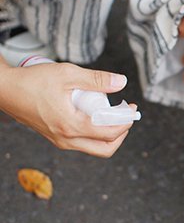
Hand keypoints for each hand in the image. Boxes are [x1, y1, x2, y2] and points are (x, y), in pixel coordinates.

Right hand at [0, 62, 134, 156]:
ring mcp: (61, 141)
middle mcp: (66, 139)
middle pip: (106, 149)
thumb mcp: (68, 74)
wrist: (5, 90)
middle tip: (125, 116)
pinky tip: (95, 115)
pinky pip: (83, 143)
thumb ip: (97, 79)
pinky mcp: (56, 138)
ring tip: (112, 114)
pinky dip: (95, 133)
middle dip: (121, 134)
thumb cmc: (32, 81)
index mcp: (71, 126)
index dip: (126, 122)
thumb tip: (121, 82)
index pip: (110, 133)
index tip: (132, 108)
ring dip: (108, 134)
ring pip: (94, 148)